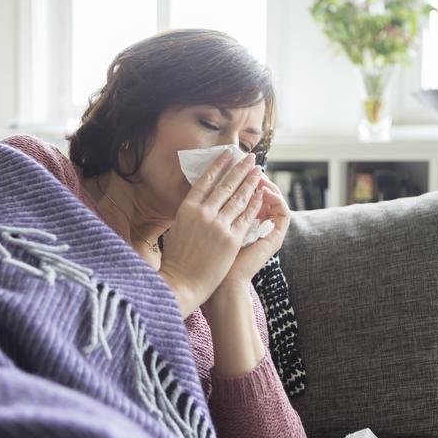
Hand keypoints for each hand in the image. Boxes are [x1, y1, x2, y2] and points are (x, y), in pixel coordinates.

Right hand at [158, 150, 266, 316]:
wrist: (182, 283)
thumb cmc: (176, 259)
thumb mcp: (176, 228)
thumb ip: (189, 213)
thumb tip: (199, 200)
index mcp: (187, 208)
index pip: (206, 181)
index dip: (218, 166)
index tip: (227, 154)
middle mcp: (203, 213)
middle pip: (226, 185)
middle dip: (240, 169)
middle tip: (250, 158)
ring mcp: (219, 226)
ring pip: (239, 198)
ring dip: (250, 182)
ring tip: (258, 170)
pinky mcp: (232, 239)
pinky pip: (246, 217)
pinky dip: (255, 204)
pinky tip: (261, 194)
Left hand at [207, 175, 290, 296]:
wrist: (221, 287)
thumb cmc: (207, 263)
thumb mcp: (208, 230)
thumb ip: (211, 212)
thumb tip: (204, 189)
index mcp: (242, 224)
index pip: (246, 195)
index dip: (240, 178)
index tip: (230, 164)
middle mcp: (258, 227)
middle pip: (261, 194)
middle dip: (252, 176)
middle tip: (247, 161)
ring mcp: (268, 232)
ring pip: (275, 200)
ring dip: (266, 183)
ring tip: (257, 172)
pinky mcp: (275, 238)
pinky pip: (282, 212)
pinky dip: (276, 198)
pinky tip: (265, 189)